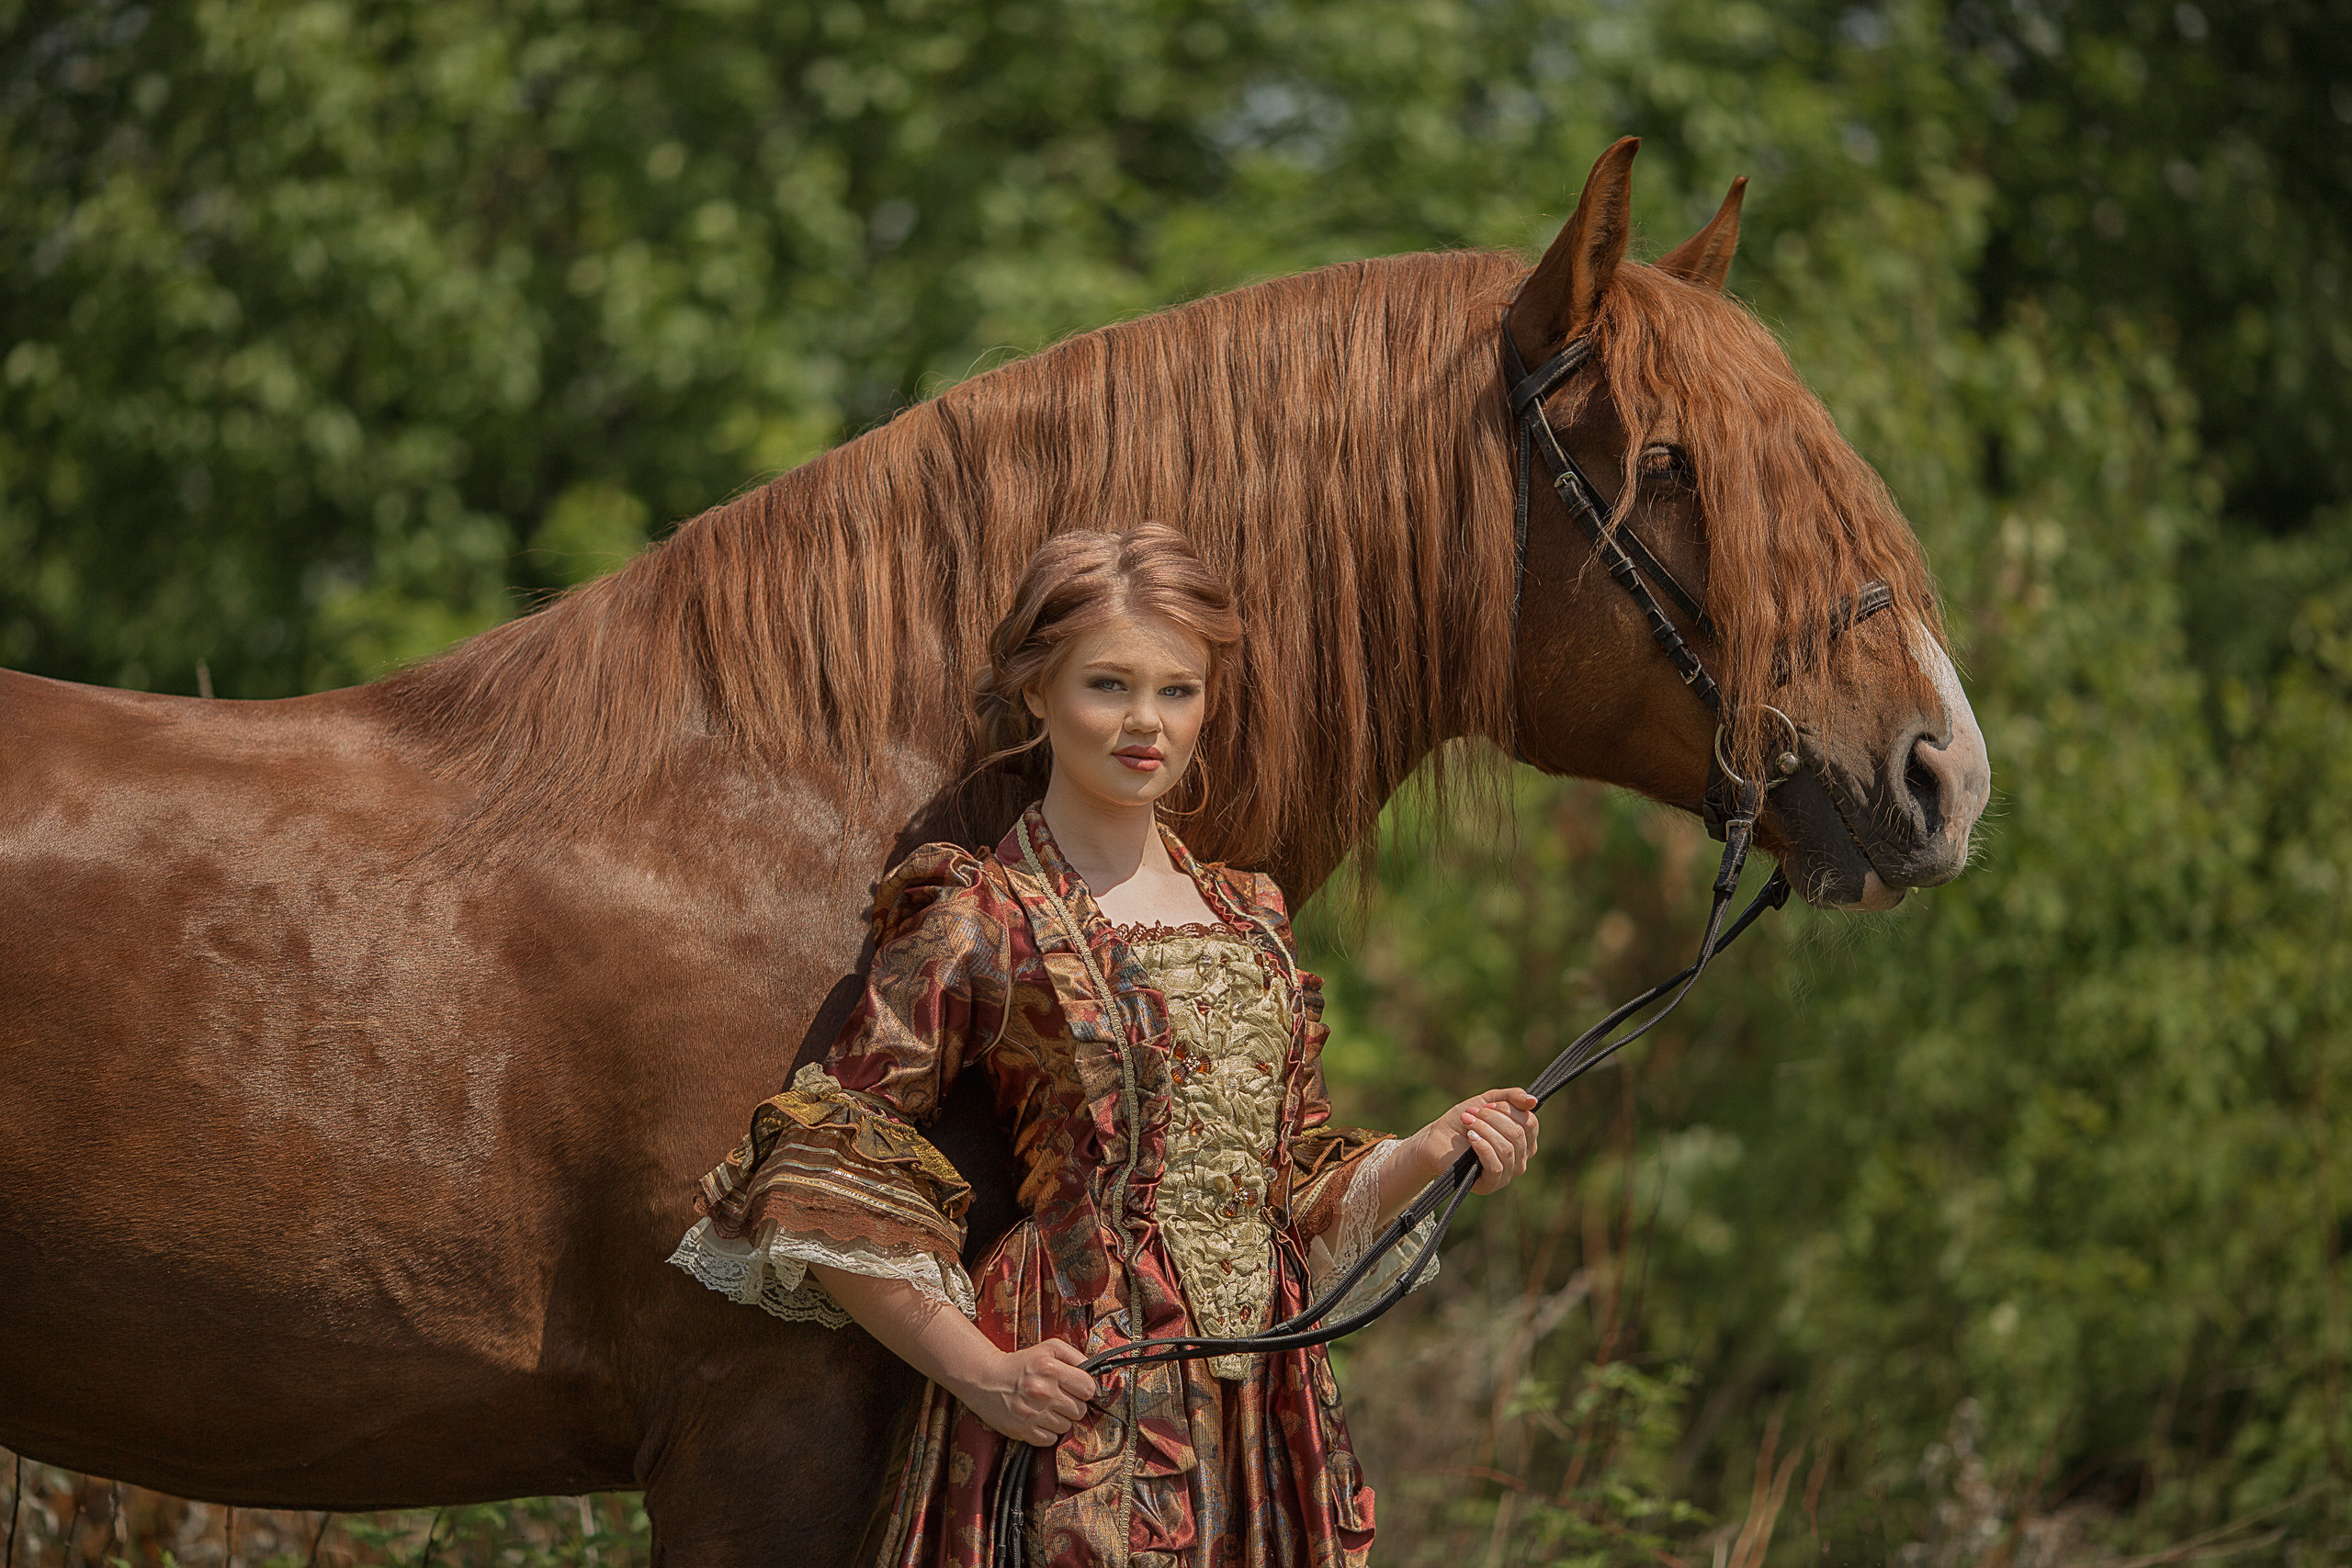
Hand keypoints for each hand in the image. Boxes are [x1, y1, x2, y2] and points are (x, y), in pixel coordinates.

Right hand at [952, 1339, 1097, 1445]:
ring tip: (1046, 1407)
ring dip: (1060, 1418)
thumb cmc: (1021, 1364)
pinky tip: (1038, 1419)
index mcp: (1050, 1369)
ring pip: (1066, 1426)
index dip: (1084, 1388)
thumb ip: (1075, 1356)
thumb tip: (1094, 1372)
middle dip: (1072, 1404)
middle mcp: (1042, 1392)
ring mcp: (1031, 1413)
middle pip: (1079, 1410)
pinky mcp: (1022, 1430)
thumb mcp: (1048, 1348)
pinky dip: (1047, 1432)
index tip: (1075, 1387)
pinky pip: (1050, 1439)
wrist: (985, 1379)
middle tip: (1058, 1397)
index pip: (1088, 1389)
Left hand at [1408, 1088, 1539, 1195]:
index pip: (1529, 1123)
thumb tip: (1533, 1100)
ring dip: (1484, 1130)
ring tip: (1467, 1121)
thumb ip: (1511, 1097)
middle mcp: (1521, 1159)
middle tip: (1471, 1113)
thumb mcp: (1487, 1101)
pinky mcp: (1491, 1184)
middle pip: (1517, 1134)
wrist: (1436, 1139)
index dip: (1509, 1110)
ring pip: (1506, 1149)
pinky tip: (1470, 1137)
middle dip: (1492, 1118)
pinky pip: (1496, 1166)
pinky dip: (1483, 1147)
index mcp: (1524, 1140)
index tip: (1486, 1105)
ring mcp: (1507, 1174)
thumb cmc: (1463, 1121)